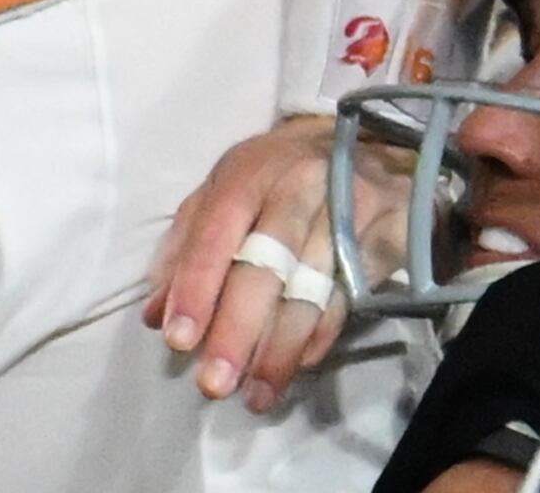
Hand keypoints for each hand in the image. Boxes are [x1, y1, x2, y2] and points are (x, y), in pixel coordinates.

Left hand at [146, 116, 387, 410]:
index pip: (215, 235)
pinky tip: (299, 366)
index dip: (195, 289)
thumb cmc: (272, 175)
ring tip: (256, 394)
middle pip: (266, 266)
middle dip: (237, 330)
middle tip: (215, 384)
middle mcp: (299, 188)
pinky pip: (349, 296)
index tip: (179, 341)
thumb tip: (155, 315)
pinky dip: (322, 335)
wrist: (356, 143)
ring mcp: (348, 211)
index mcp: (248, 174)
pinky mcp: (384, 235)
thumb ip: (183, 249)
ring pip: (311, 290)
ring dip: (280, 349)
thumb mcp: (220, 190)